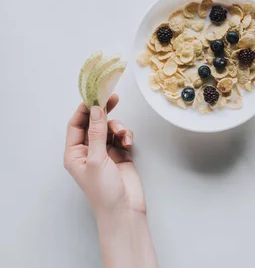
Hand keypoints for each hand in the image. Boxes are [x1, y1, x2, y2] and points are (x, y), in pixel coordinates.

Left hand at [64, 95, 145, 217]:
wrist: (124, 210)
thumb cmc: (104, 191)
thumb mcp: (97, 159)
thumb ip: (96, 133)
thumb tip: (96, 110)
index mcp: (75, 153)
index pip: (76, 125)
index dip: (85, 109)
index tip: (95, 95)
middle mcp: (88, 151)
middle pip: (94, 123)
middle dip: (104, 112)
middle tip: (114, 97)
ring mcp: (105, 152)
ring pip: (110, 128)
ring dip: (118, 127)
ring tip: (123, 135)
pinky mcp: (120, 154)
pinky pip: (122, 136)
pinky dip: (126, 135)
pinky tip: (129, 142)